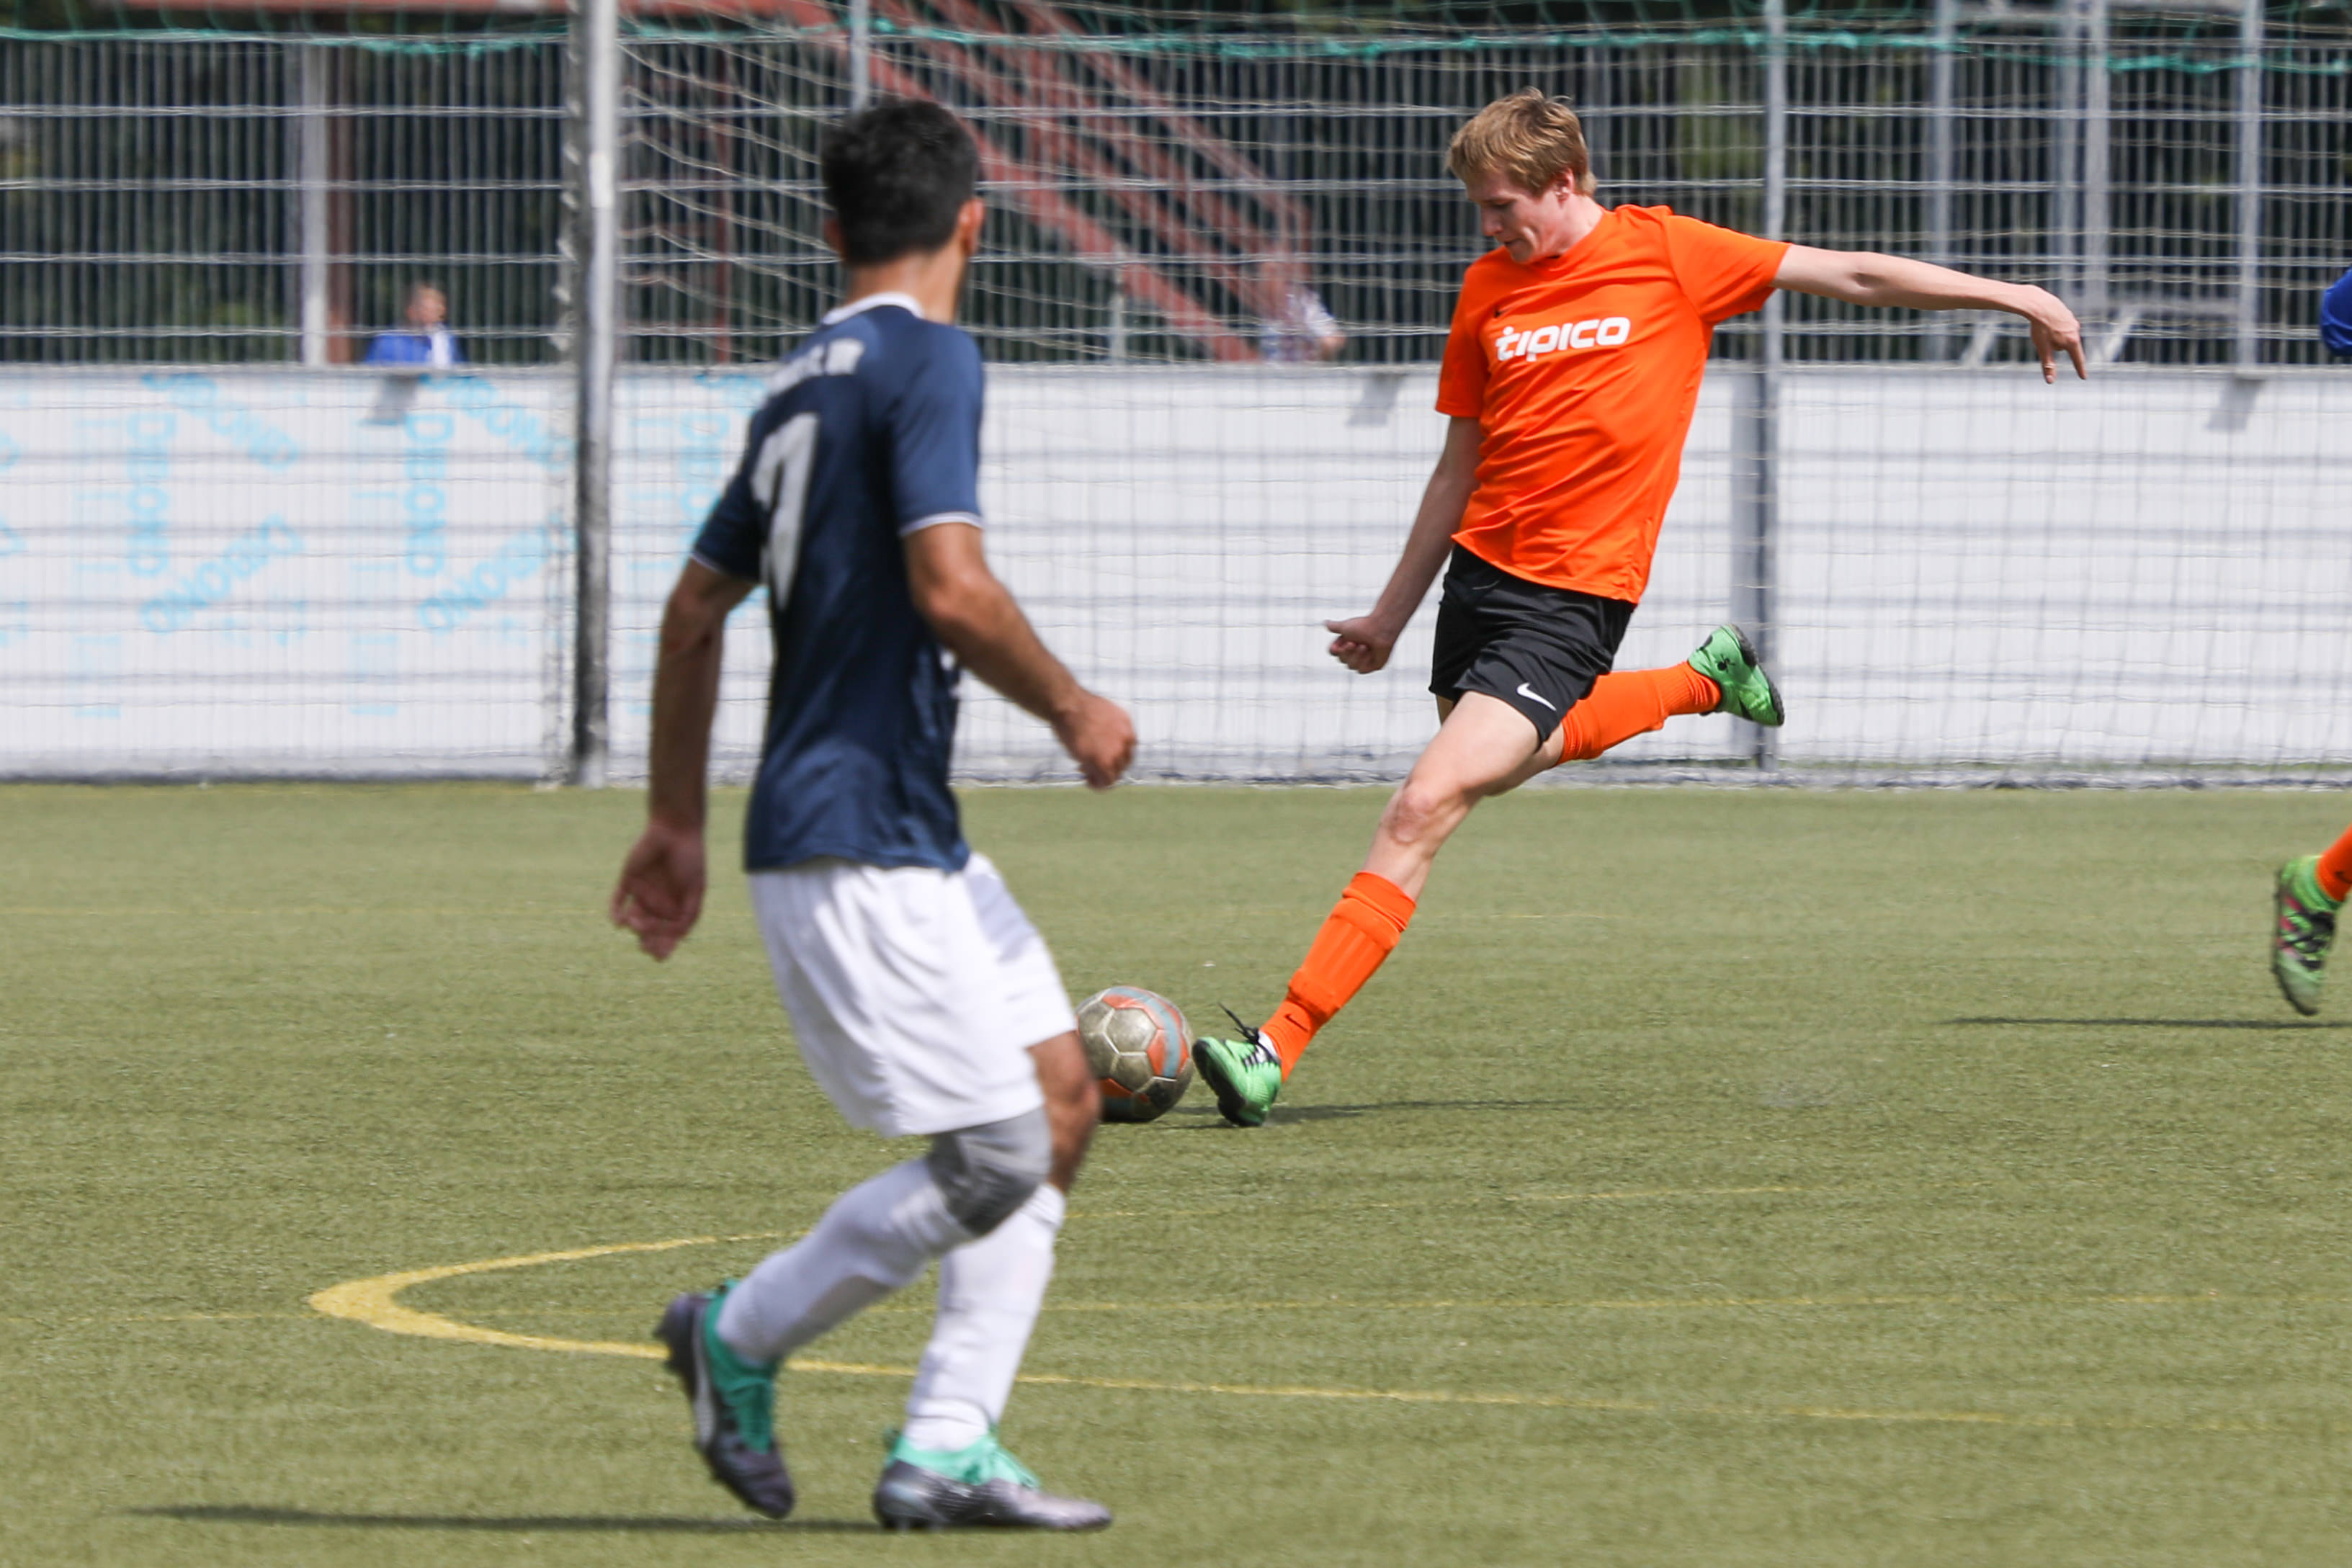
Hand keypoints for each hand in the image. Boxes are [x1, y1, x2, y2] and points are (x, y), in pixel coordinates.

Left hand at [610, 818, 706, 959]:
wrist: (675, 830)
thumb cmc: (690, 860)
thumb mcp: (696, 890)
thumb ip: (689, 915)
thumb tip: (677, 939)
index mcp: (676, 908)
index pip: (668, 935)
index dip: (664, 947)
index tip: (661, 956)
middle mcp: (658, 904)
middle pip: (650, 931)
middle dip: (648, 942)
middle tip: (647, 946)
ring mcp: (642, 894)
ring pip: (634, 919)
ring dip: (634, 927)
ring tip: (636, 923)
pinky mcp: (628, 882)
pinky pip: (617, 901)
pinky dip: (615, 913)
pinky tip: (619, 922)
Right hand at [1052, 690, 1134, 788]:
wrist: (1068, 704)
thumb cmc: (1075, 706)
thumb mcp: (1099, 713)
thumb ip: (1105, 728)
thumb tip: (1099, 740)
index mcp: (1126, 725)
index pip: (1127, 747)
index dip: (1112, 753)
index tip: (1096, 752)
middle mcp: (1126, 739)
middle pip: (1123, 762)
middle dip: (1107, 765)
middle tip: (1087, 764)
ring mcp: (1115, 751)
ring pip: (1116, 774)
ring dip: (1101, 776)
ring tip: (1084, 771)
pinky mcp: (1103, 762)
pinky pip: (1107, 782)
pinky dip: (1098, 785)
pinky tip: (1087, 781)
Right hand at [1326, 613, 1399, 674]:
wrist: (1382, 628)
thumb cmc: (1364, 626)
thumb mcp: (1345, 626)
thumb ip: (1334, 627)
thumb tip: (1325, 623)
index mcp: (1346, 643)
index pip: (1334, 652)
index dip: (1335, 650)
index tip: (1337, 646)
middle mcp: (1354, 652)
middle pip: (1342, 660)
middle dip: (1347, 652)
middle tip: (1354, 643)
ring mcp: (1364, 659)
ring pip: (1351, 666)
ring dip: (1356, 656)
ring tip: (1365, 646)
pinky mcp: (1373, 665)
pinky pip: (1362, 670)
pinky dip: (1365, 661)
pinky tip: (1371, 652)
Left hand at [2014, 285, 2086, 382]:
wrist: (2038, 304)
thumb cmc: (2040, 327)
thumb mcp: (2043, 348)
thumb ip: (2048, 365)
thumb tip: (2050, 381)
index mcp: (2072, 341)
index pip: (2077, 359)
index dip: (2080, 369)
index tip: (2083, 377)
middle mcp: (2076, 330)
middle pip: (2065, 346)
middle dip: (2055, 345)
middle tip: (2044, 337)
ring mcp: (2072, 321)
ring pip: (2062, 335)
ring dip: (2053, 335)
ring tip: (2044, 327)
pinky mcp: (2067, 313)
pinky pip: (2060, 325)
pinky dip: (2053, 326)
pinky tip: (2046, 320)